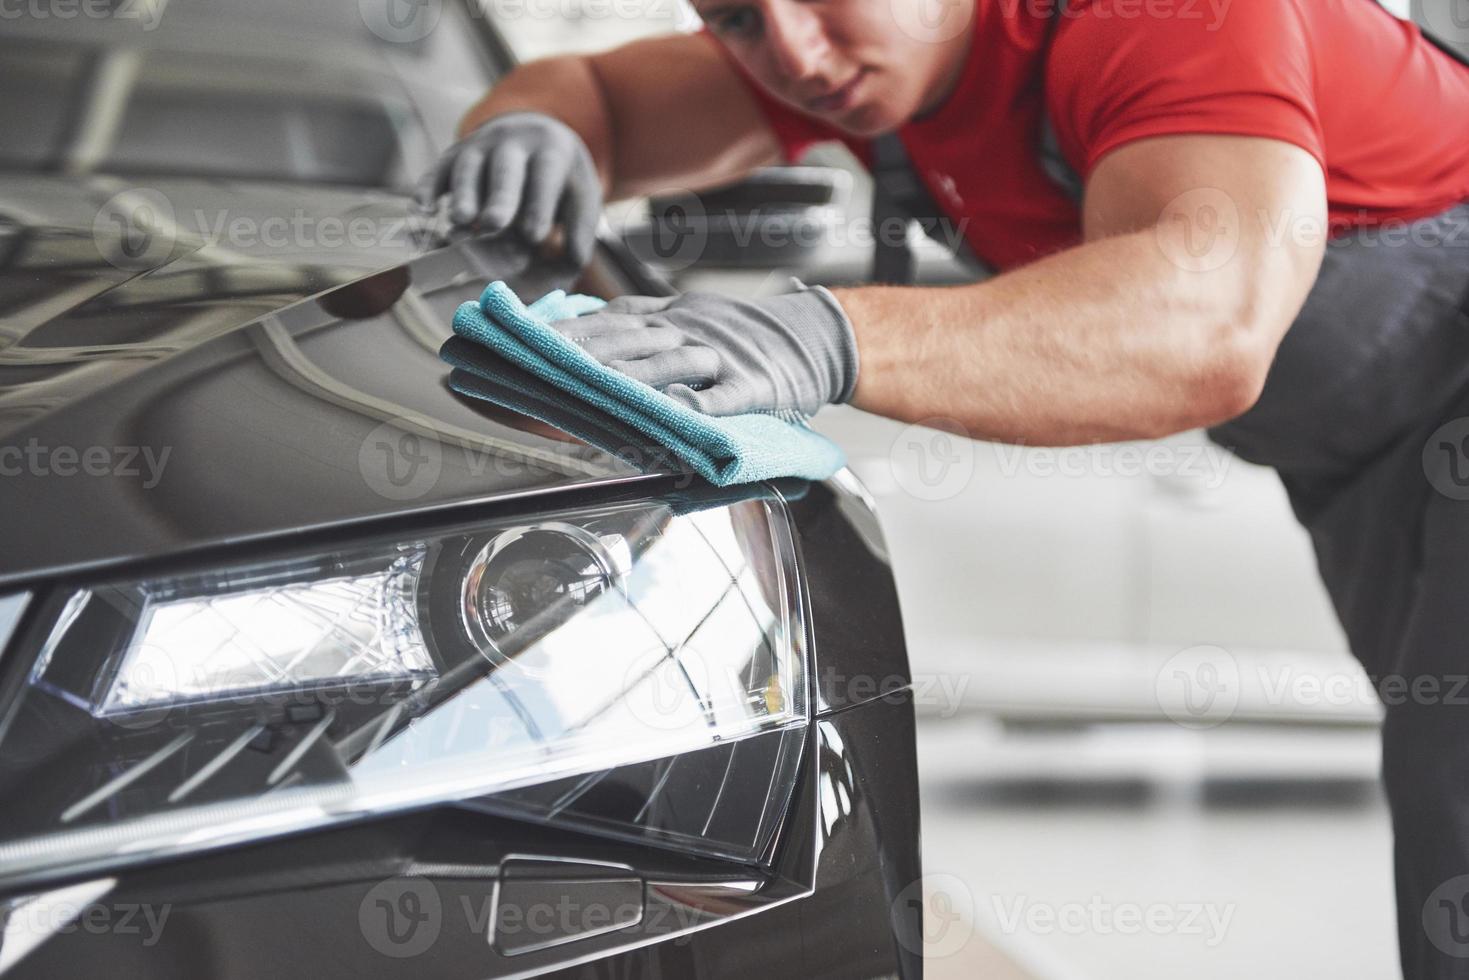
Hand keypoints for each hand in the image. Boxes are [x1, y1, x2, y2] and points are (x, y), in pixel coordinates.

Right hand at [415, 111, 601, 266]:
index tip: (534, 236)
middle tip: (495, 224)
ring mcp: (479, 146)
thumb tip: (574, 263)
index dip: (539, 204)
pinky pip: (438, 169)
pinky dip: (428, 186)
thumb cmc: (560, 180)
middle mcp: (512, 143)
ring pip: (469, 166)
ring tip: (461, 222)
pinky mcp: (453, 155)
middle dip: (500, 196)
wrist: (533, 133)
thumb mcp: (581, 195)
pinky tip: (422, 208)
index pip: (545, 175)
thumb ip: (581, 229)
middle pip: (505, 168)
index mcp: (550, 151)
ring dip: (463, 193)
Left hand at [546, 281, 859, 417]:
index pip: (608, 321)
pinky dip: (702, 403)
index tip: (525, 340)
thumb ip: (640, 318)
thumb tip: (581, 318)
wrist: (814, 337)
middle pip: (628, 339)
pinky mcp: (754, 386)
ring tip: (592, 387)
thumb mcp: (688, 313)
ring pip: (670, 365)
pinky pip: (725, 397)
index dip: (567, 331)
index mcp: (669, 318)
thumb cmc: (743, 335)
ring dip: (630, 376)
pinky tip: (678, 412)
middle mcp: (687, 333)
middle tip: (539, 363)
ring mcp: (721, 359)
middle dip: (583, 352)